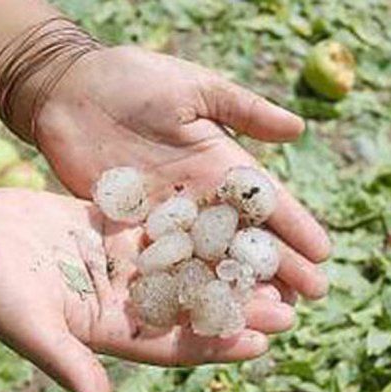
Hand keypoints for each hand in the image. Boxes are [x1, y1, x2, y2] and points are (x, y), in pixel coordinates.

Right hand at [0, 187, 295, 391]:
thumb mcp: (31, 327)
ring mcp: (123, 264)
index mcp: (110, 330)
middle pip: (192, 305)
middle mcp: (125, 300)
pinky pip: (166, 227)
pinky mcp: (117, 230)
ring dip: (227, 264)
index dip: (217, 344)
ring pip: (187, 264)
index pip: (174, 344)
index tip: (262, 343)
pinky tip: (234, 217)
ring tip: (273, 262)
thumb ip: (70, 364)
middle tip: (288, 305)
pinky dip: (198, 224)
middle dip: (238, 306)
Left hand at [34, 46, 329, 301]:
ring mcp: (168, 217)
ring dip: (241, 284)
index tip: (323, 253)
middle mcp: (202, 197)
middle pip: (246, 236)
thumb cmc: (133, 78)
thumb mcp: (195, 87)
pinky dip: (188, 285)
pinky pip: (165, 263)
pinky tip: (210, 309)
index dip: (295, 226)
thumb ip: (244, 109)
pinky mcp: (131, 229)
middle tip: (311, 296)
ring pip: (212, 258)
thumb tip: (299, 127)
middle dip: (280, 265)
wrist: (67, 89)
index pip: (267, 200)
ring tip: (271, 313)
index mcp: (222, 163)